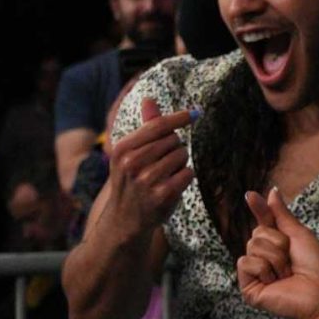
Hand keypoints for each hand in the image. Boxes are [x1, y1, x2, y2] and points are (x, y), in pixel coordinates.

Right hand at [105, 97, 197, 237]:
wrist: (125, 219)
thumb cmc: (131, 180)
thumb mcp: (130, 153)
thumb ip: (144, 127)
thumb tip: (150, 99)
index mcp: (123, 148)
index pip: (157, 126)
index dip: (179, 118)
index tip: (195, 113)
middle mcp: (132, 162)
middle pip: (173, 140)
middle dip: (175, 148)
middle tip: (163, 162)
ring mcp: (147, 179)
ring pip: (182, 155)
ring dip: (180, 163)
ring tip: (165, 174)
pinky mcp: (163, 194)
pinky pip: (187, 173)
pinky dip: (185, 177)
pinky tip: (172, 185)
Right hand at [236, 187, 318, 318]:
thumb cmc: (317, 266)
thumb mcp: (300, 235)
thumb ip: (282, 215)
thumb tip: (272, 191)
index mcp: (277, 245)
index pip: (263, 222)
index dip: (258, 209)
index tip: (250, 195)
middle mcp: (264, 258)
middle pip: (257, 233)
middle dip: (278, 243)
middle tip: (292, 261)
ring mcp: (256, 273)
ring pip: (252, 246)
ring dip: (275, 258)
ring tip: (287, 274)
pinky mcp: (248, 287)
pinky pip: (245, 262)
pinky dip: (264, 269)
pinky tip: (274, 282)